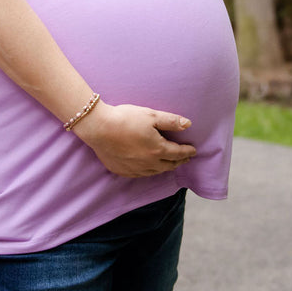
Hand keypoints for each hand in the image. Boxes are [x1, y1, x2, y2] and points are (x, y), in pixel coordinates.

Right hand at [71, 102, 195, 177]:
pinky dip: (149, 171)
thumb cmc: (125, 119)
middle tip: (184, 158)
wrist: (98, 128)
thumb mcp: (151, 115)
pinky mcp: (122, 171)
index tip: (193, 151)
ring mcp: (135, 169)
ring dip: (165, 167)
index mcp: (158, 150)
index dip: (187, 152)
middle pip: (169, 165)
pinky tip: (148, 167)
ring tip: (169, 163)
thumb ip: (171, 121)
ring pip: (155, 172)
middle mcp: (149, 163)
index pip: (178, 153)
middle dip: (179, 162)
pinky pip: (141, 174)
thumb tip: (188, 125)